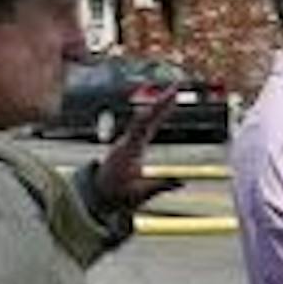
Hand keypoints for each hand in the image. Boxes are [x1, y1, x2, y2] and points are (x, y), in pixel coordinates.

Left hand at [93, 89, 184, 210]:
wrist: (99, 192)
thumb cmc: (117, 194)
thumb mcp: (138, 194)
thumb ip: (160, 187)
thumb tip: (182, 182)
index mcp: (128, 151)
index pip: (142, 127)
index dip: (154, 112)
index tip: (165, 100)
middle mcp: (128, 141)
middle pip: (145, 117)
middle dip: (161, 102)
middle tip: (176, 88)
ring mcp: (131, 140)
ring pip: (146, 119)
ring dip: (160, 105)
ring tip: (175, 92)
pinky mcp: (134, 141)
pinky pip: (147, 124)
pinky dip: (158, 114)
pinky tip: (167, 106)